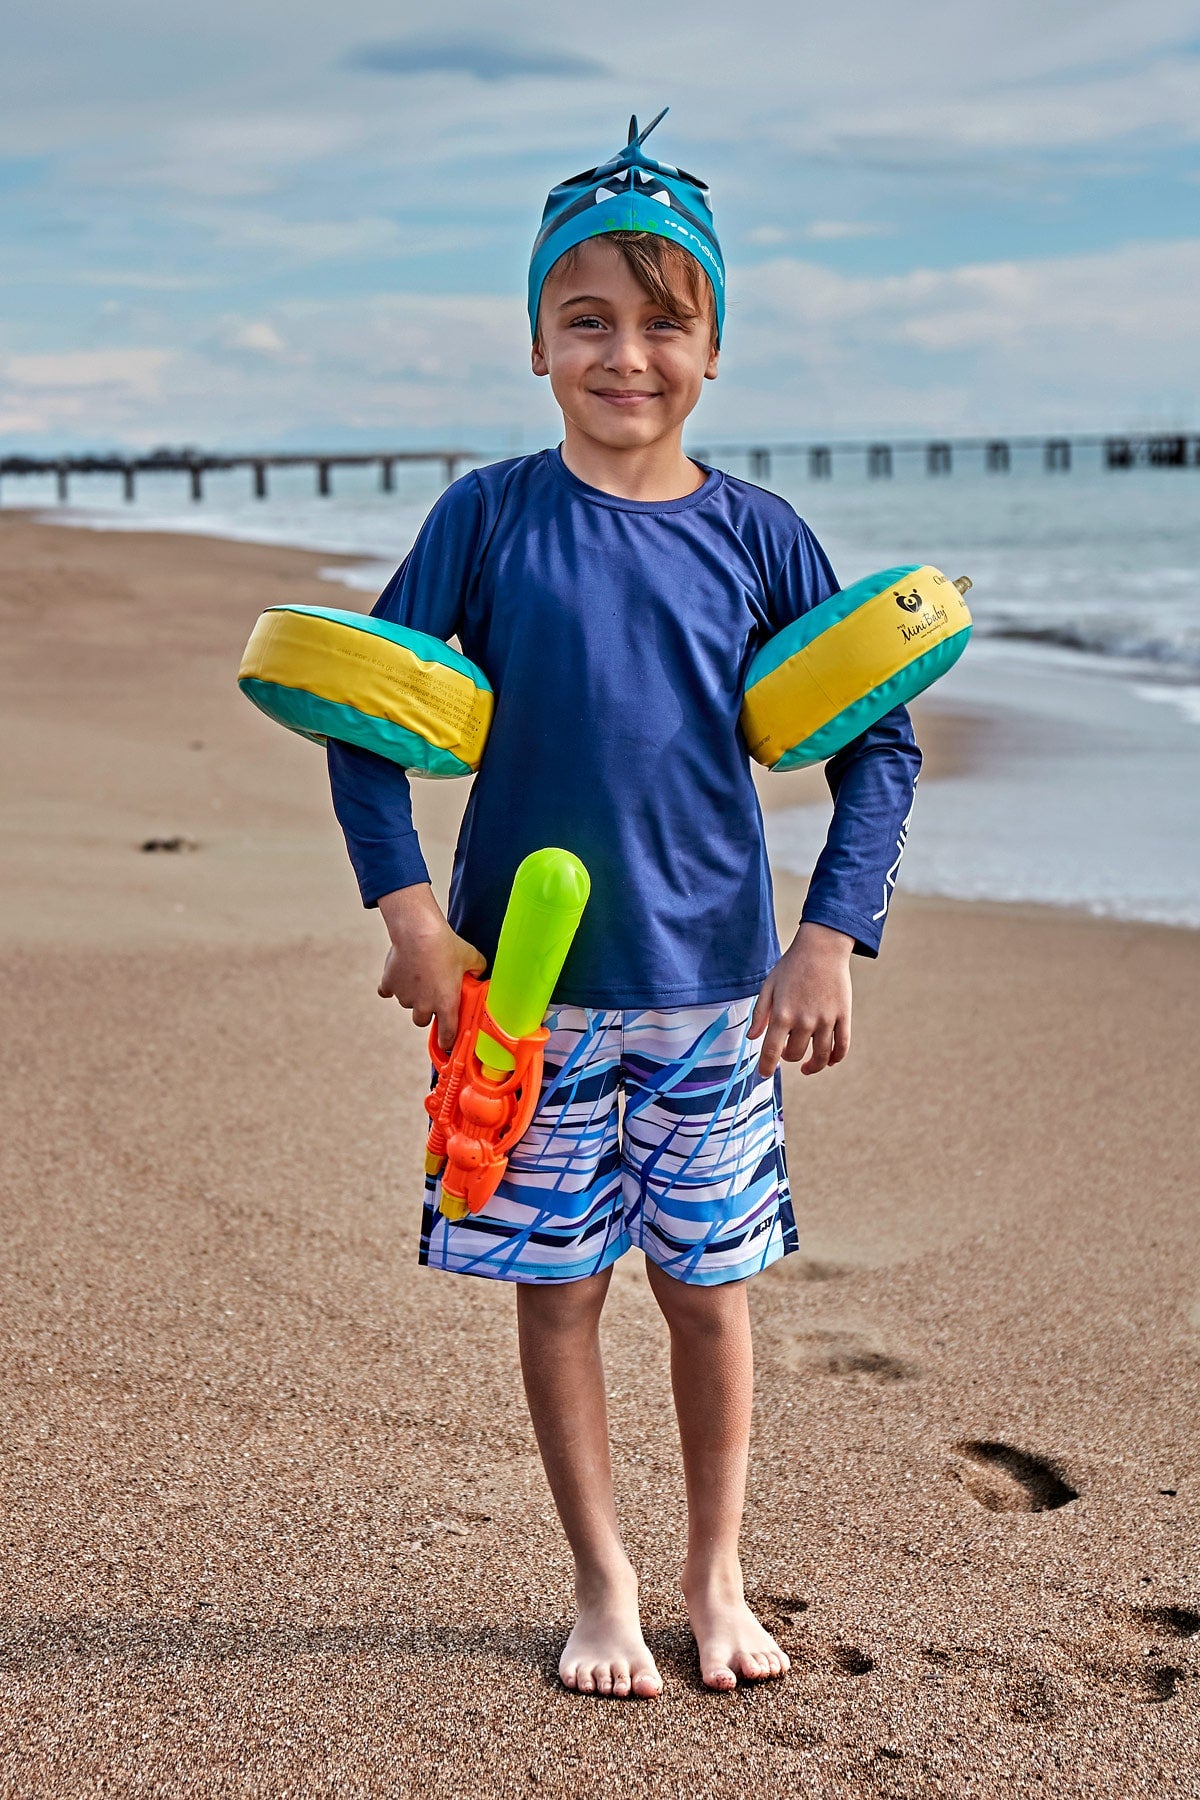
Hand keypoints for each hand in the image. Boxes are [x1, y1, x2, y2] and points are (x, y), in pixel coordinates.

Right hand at [376, 883, 486, 1051]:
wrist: (418, 932)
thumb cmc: (446, 945)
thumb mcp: (472, 958)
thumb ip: (477, 970)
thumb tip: (478, 973)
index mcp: (446, 1004)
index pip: (447, 1035)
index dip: (447, 1041)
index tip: (446, 1044)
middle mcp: (424, 1005)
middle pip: (422, 1021)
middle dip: (426, 1012)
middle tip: (431, 996)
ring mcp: (405, 996)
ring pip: (407, 1004)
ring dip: (412, 996)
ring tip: (419, 976)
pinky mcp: (390, 985)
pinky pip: (388, 991)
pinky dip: (392, 986)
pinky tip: (399, 975)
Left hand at [748, 922, 853, 1079]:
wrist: (822, 948)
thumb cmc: (792, 966)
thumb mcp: (769, 986)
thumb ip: (760, 1014)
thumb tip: (753, 1038)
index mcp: (782, 1014)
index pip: (771, 1051)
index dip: (766, 1067)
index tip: (765, 1073)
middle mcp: (804, 1020)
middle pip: (795, 1055)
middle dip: (788, 1057)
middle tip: (786, 1049)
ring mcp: (826, 1020)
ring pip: (820, 1056)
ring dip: (812, 1066)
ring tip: (806, 1066)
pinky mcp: (843, 1016)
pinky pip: (842, 1046)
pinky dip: (835, 1058)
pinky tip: (828, 1060)